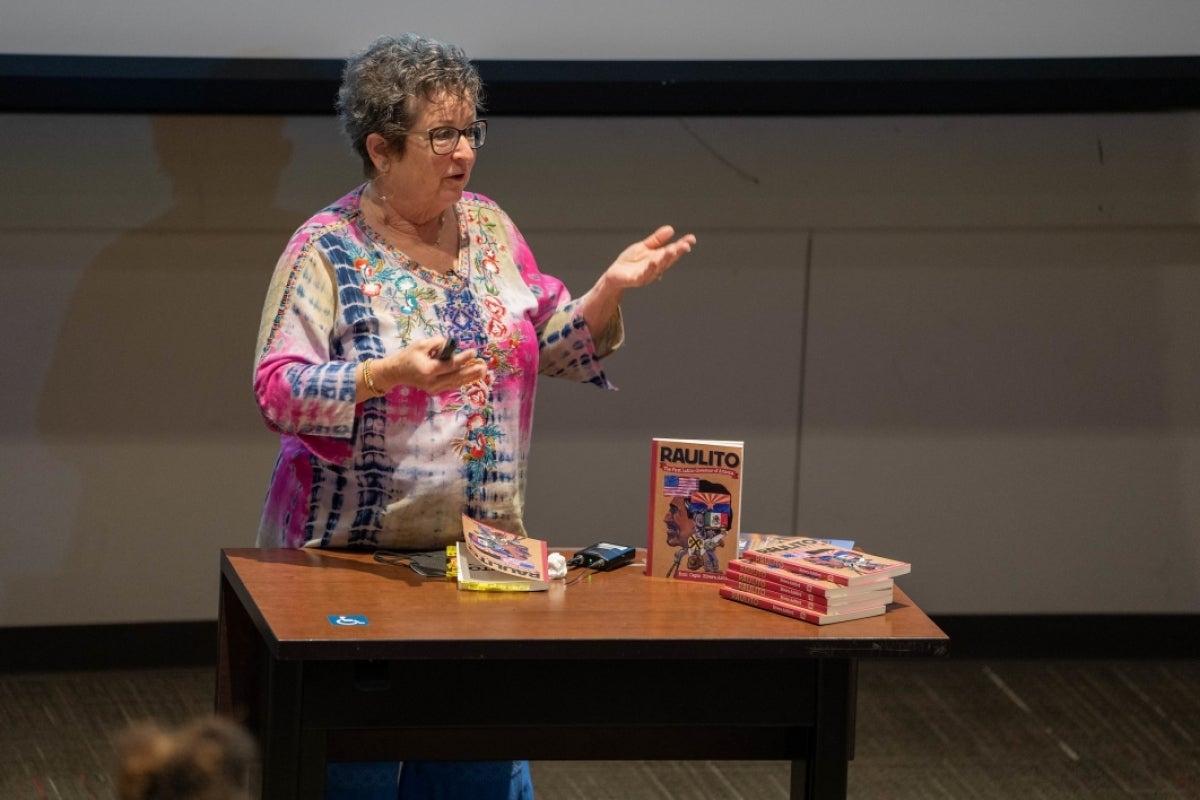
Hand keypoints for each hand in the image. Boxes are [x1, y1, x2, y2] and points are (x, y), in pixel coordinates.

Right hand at [373, 336, 488, 395]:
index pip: (450, 365)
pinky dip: (462, 381)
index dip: (463, 359)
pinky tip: (472, 377)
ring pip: (456, 383)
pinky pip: (452, 385)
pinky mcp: (435, 390)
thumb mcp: (421, 344)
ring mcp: (434, 388)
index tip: (474, 352)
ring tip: (483, 371)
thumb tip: (451, 345)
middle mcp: (432, 381)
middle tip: (484, 366)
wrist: (395, 373)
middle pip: (457, 377)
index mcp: (428, 369)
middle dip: (472, 371)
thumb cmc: (408, 356)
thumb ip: (437, 344)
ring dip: (470, 377)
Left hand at [604, 225, 696, 289]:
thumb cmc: (630, 261)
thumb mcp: (643, 247)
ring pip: (659, 266)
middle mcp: (656, 266)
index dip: (682, 245)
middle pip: (669, 259)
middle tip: (685, 245)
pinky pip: (645, 275)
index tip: (691, 238)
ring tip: (672, 249)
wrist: (615, 275)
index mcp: (659, 257)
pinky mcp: (637, 279)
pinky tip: (654, 261)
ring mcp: (648, 274)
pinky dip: (650, 269)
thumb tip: (671, 229)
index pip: (673, 250)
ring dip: (666, 259)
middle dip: (677, 252)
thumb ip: (656, 240)